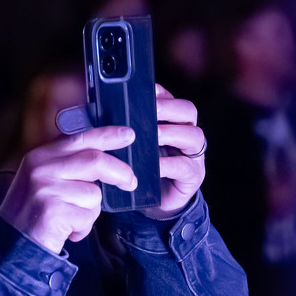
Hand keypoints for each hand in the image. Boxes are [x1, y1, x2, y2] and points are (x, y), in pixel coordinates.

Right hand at [0, 126, 137, 252]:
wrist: (11, 247)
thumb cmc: (33, 216)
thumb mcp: (44, 182)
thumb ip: (68, 167)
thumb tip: (106, 162)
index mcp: (39, 156)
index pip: (79, 139)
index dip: (107, 135)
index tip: (128, 135)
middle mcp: (40, 168)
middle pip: (95, 161)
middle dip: (120, 173)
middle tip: (131, 183)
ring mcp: (45, 189)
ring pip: (93, 194)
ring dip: (90, 213)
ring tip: (69, 221)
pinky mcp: (53, 211)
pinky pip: (87, 217)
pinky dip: (82, 229)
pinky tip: (65, 232)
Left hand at [141, 84, 206, 218]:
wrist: (155, 203)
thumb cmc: (142, 170)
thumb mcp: (135, 147)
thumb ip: (128, 131)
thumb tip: (102, 115)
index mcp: (172, 122)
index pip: (171, 99)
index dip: (161, 93)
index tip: (147, 91)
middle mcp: (186, 133)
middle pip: (188, 111)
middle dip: (170, 108)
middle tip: (151, 111)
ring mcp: (194, 154)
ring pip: (194, 135)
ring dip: (172, 133)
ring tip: (155, 136)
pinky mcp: (194, 175)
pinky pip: (185, 166)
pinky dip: (169, 163)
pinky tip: (155, 165)